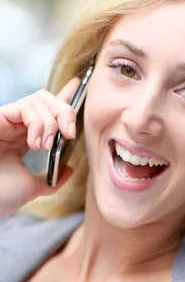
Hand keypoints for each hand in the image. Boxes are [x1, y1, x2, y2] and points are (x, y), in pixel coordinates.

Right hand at [0, 78, 79, 216]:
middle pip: (47, 98)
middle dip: (65, 111)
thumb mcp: (32, 187)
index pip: (48, 110)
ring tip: (43, 147)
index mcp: (25, 138)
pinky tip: (33, 143)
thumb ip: (52, 179)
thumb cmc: (0, 196)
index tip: (80, 85)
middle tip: (69, 134)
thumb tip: (69, 170)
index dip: (63, 95)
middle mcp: (17, 126)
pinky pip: (25, 106)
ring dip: (49, 123)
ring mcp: (7, 121)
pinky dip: (37, 123)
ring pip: (39, 99)